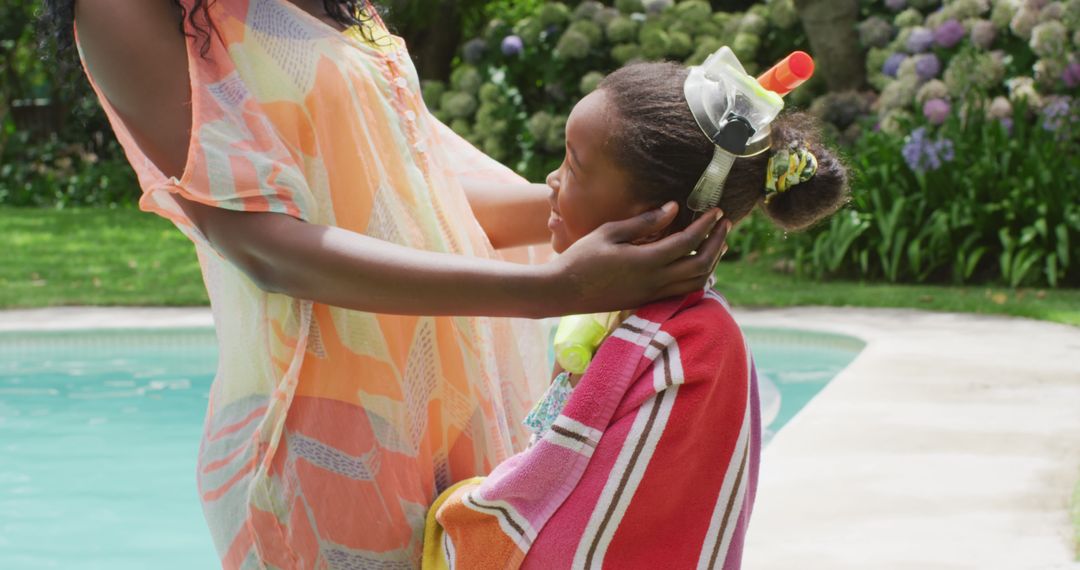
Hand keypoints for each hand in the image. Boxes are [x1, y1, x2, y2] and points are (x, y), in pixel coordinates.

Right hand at [548, 202, 730, 314]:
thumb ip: (644, 222)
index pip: (687, 242)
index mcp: (645, 261)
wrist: (563, 291)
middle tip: (724, 224)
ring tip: (717, 243)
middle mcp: (654, 281)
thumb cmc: (581, 257)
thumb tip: (673, 208)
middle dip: (717, 243)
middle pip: (700, 265)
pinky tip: (696, 263)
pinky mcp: (647, 300)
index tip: (716, 211)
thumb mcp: (610, 232)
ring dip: (711, 262)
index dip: (705, 226)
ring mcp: (652, 294)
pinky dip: (697, 277)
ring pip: (696, 283)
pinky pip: (683, 291)